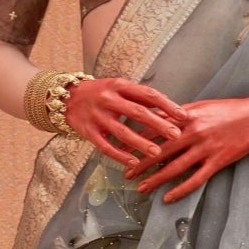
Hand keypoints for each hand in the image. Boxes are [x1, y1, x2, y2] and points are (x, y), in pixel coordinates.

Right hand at [63, 76, 188, 168]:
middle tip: (176, 135)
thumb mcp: (118, 87)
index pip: (148, 94)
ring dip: (141, 143)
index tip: (183, 116)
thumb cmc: (100, 93)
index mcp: (119, 85)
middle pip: (137, 113)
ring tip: (157, 152)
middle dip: (158, 125)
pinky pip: (106, 146)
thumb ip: (139, 98)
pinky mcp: (88, 132)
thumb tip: (168, 111)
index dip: (167, 105)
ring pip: (122, 132)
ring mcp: (97, 116)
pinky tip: (133, 163)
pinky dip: (120, 156)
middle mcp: (108, 99)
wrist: (65, 97)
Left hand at [124, 89, 248, 204]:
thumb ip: (179, 114)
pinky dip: (180, 190)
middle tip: (126, 173)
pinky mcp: (217, 161)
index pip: (155, 129)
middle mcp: (193, 132)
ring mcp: (205, 148)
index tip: (123, 148)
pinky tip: (168, 198)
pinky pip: (195, 179)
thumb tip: (158, 119)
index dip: (136, 139)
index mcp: (186, 117)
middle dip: (141, 163)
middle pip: (160, 151)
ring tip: (142, 187)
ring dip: (156, 179)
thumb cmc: (228, 110)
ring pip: (174, 167)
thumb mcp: (200, 106)